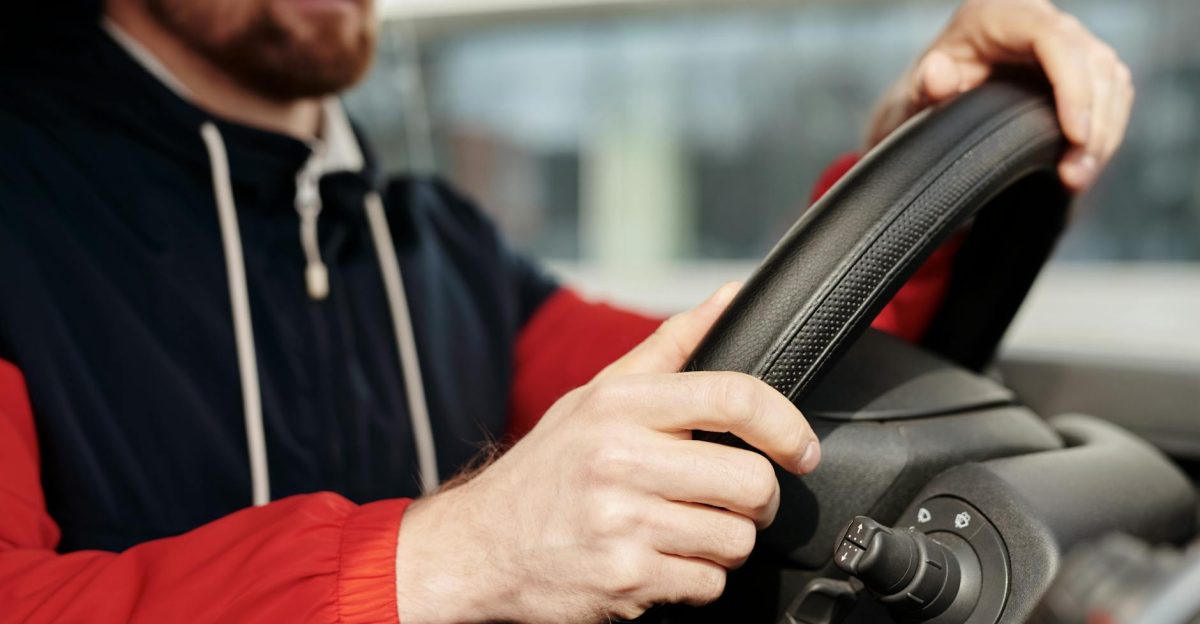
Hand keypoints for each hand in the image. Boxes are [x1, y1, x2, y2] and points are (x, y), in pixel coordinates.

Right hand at [394, 283, 820, 622]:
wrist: (477, 546)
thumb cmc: (548, 469)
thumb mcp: (597, 396)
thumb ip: (671, 347)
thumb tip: (731, 295)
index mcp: (619, 404)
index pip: (733, 397)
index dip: (786, 425)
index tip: (802, 449)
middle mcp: (619, 458)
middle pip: (750, 481)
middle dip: (758, 499)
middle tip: (736, 500)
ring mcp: (621, 521)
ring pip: (736, 539)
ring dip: (725, 542)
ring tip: (687, 531)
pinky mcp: (625, 578)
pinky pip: (707, 584)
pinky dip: (696, 579)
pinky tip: (662, 562)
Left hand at [866, 0, 1133, 191]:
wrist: (933, 101)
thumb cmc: (923, 96)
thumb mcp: (913, 94)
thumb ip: (922, 86)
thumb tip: (936, 74)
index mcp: (997, 15)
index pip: (1054, 38)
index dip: (1073, 86)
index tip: (1074, 135)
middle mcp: (1037, 19)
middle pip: (1091, 61)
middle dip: (1093, 122)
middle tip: (1074, 175)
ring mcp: (1064, 41)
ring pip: (1109, 79)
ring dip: (1104, 133)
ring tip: (1077, 179)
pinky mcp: (1079, 66)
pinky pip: (1111, 93)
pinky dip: (1105, 131)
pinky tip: (1086, 164)